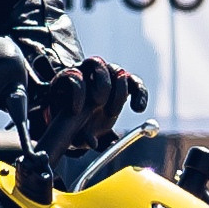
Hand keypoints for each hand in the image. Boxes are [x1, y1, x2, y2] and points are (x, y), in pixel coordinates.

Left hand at [34, 56, 148, 155]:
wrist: (82, 118)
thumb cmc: (74, 124)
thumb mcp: (73, 133)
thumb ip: (81, 138)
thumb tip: (93, 144)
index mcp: (69, 79)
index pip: (72, 76)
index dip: (76, 91)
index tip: (77, 111)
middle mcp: (88, 71)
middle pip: (96, 64)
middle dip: (100, 84)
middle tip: (100, 103)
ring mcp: (107, 74)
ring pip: (116, 70)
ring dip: (119, 90)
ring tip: (113, 112)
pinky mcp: (124, 81)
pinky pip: (134, 82)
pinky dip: (139, 94)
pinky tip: (138, 108)